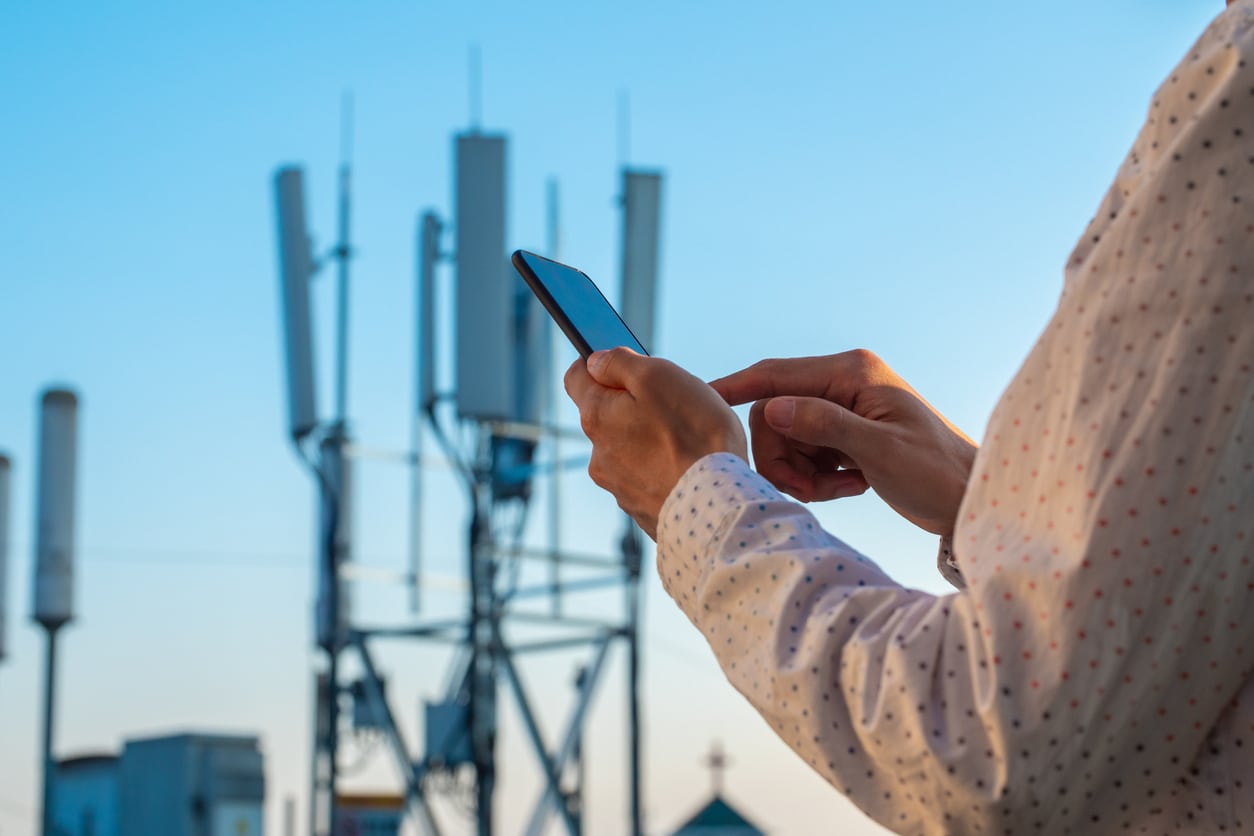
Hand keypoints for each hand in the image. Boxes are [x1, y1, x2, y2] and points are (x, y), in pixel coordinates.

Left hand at [565, 348, 747, 539]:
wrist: (720, 507)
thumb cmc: (694, 436)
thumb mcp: (658, 376)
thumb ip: (620, 363)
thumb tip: (596, 361)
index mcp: (596, 417)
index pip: (576, 377)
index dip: (600, 364)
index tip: (627, 366)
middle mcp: (598, 456)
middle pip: (608, 415)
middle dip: (634, 406)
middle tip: (674, 407)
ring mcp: (619, 487)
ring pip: (629, 449)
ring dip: (651, 441)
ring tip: (689, 443)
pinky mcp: (642, 510)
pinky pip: (648, 479)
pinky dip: (664, 470)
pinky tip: (690, 470)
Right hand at [710, 350, 976, 537]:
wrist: (969, 499)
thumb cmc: (935, 473)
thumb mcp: (880, 452)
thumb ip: (826, 426)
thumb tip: (773, 410)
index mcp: (852, 372)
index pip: (776, 374)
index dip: (736, 388)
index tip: (703, 401)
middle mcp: (844, 382)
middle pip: (775, 414)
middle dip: (783, 456)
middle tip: (808, 491)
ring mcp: (843, 407)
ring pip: (786, 437)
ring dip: (801, 472)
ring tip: (838, 491)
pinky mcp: (844, 432)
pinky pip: (805, 452)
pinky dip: (817, 476)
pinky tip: (851, 486)